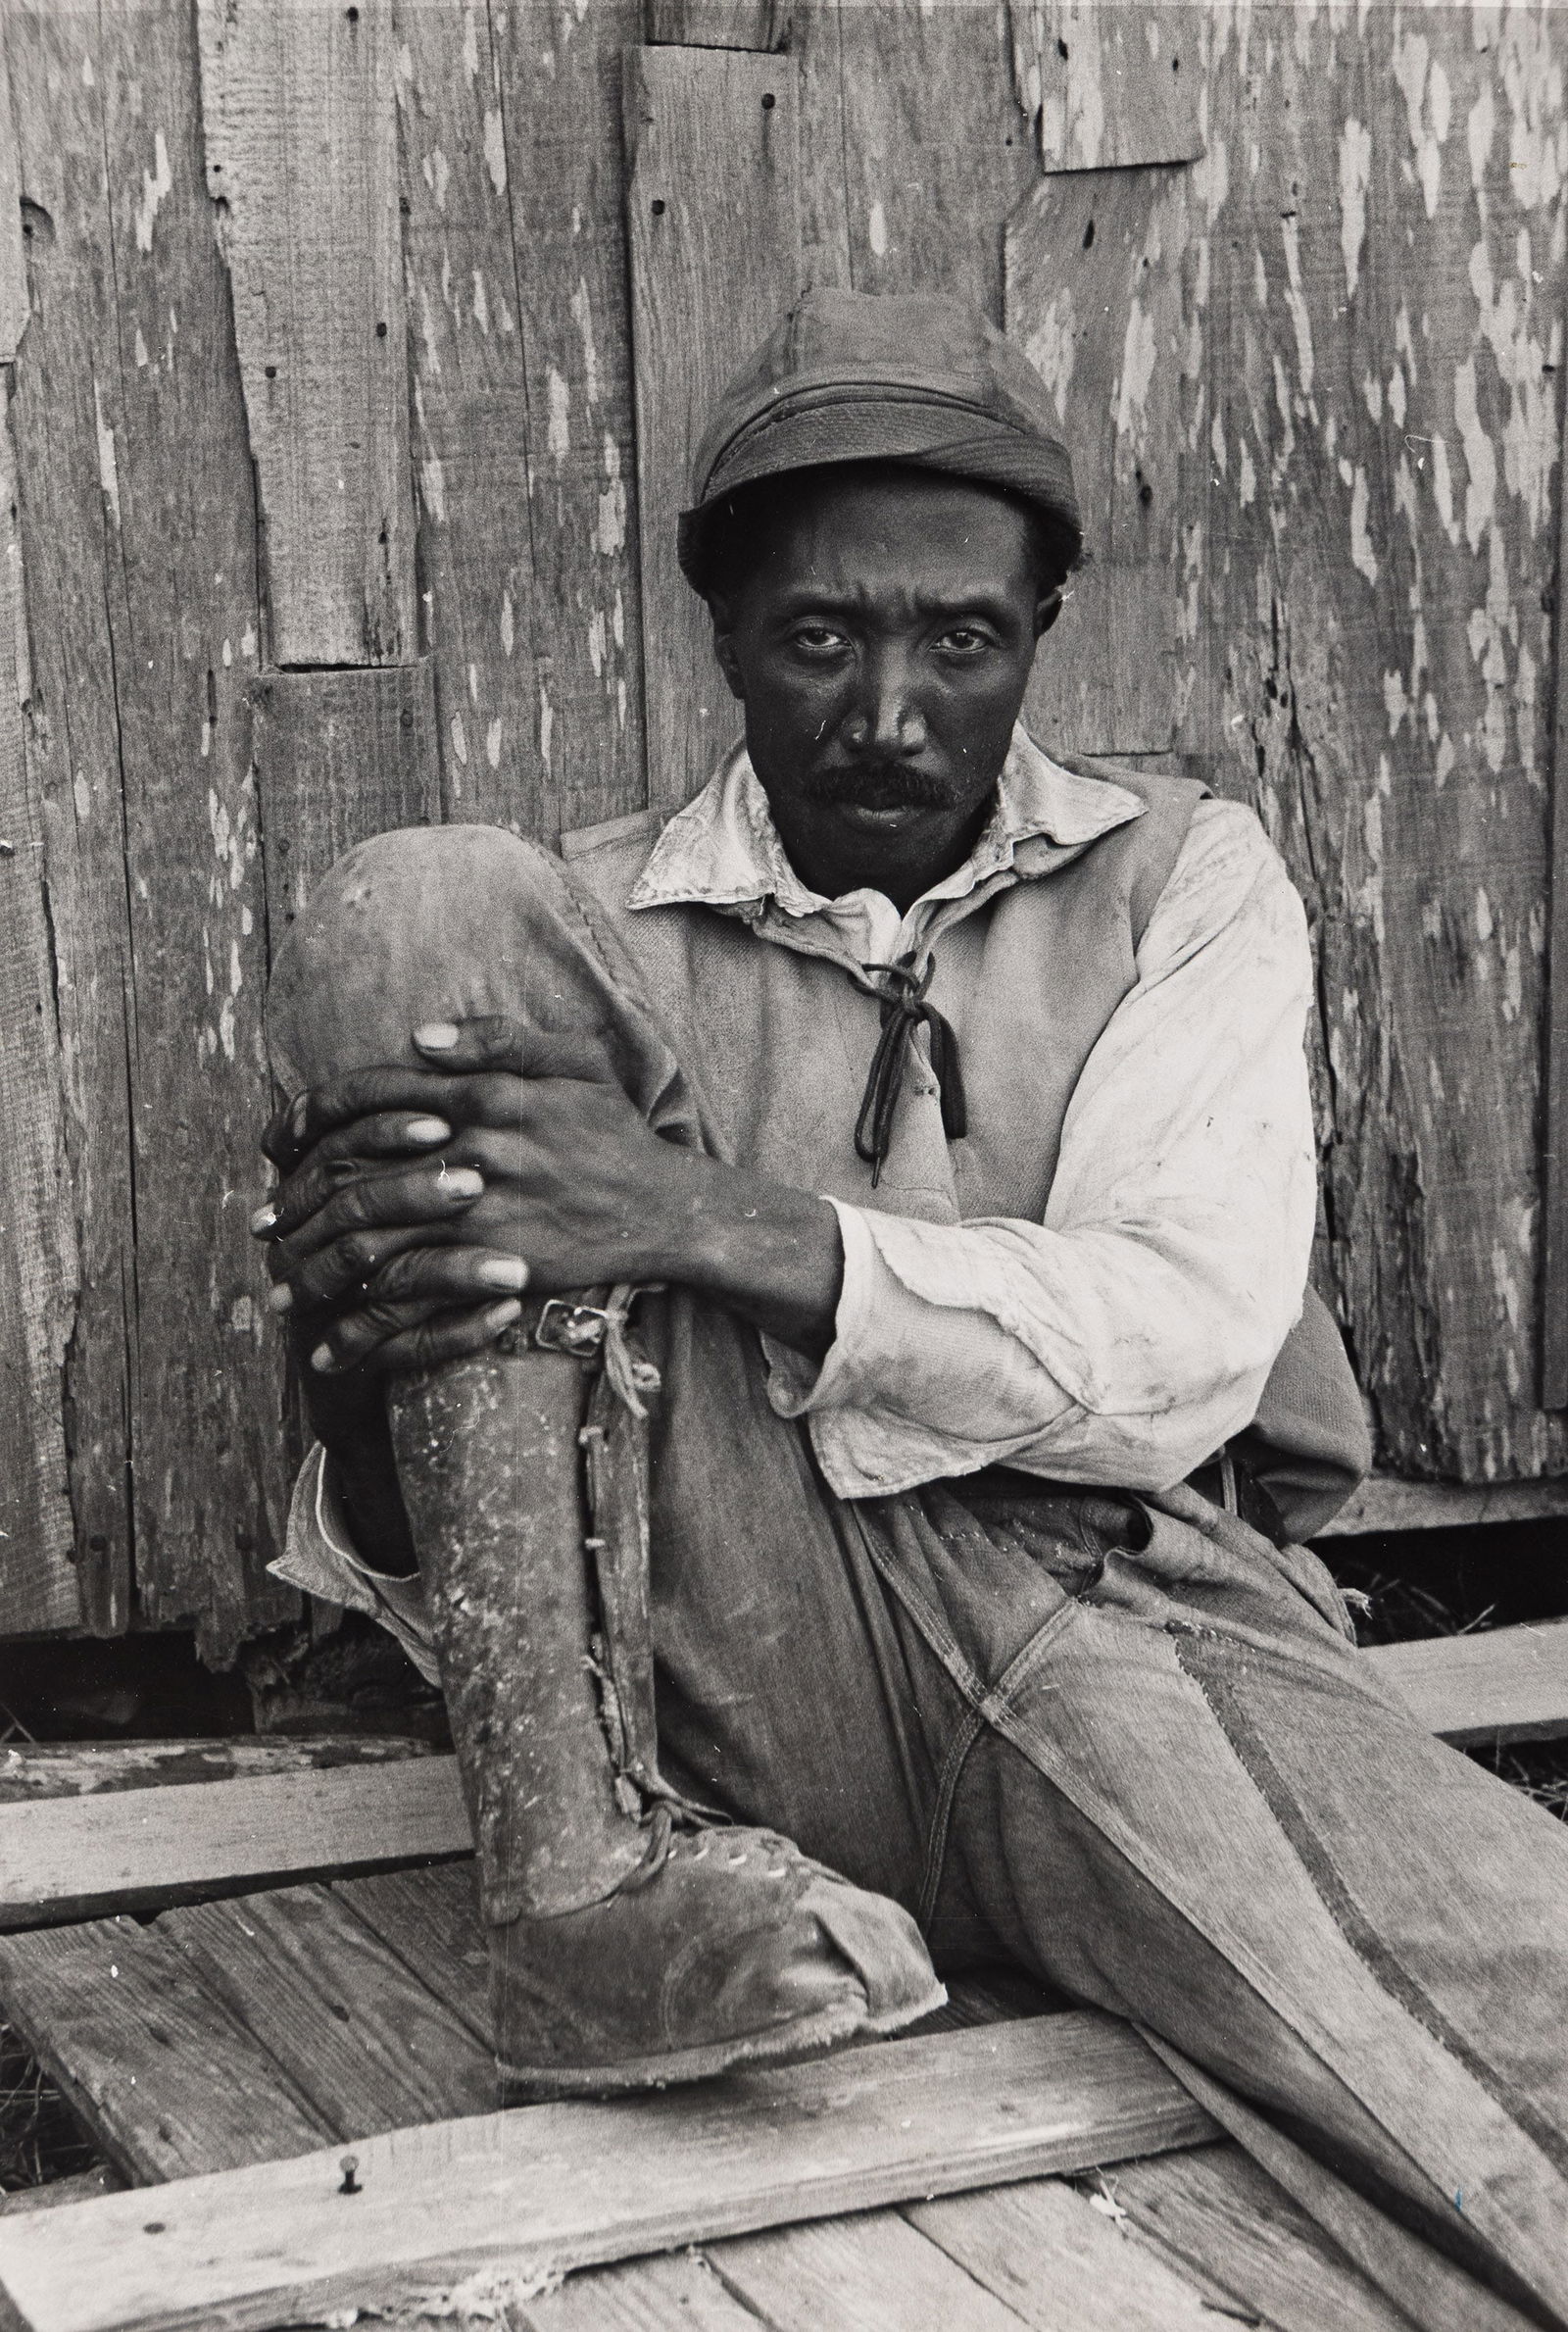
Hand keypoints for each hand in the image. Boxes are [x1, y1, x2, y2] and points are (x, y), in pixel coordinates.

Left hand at [255, 1017, 709, 1385]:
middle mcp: (469, 1149)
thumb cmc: (613, 1132)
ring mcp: (478, 1213)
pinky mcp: (493, 1268)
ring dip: (315, 1271)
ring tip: (282, 1290)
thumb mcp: (572, 1060)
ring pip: (370, 1242)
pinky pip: (413, 1299)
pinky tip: (334, 1346)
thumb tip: (419, 1037)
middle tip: (261, 1224)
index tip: (274, 1143)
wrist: (664, 1208)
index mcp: (479, 1094)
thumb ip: (497, 1038)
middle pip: (353, 1174)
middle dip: (294, 1203)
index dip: (310, 1117)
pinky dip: (366, 1326)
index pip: (368, 1097)